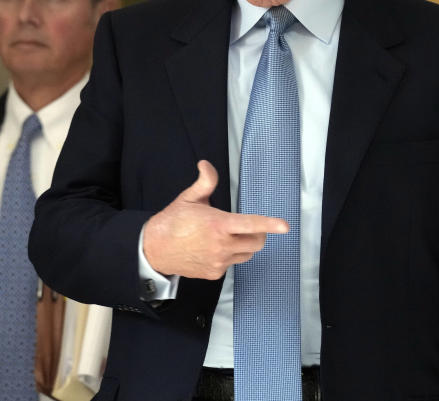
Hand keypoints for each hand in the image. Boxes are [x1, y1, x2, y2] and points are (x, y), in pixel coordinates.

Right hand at [142, 160, 289, 278]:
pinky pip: (233, 264)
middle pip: (257, 242)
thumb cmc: (172, 222)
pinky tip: (215, 248)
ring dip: (245, 245)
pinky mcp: (215, 273)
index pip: (251, 224)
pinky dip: (230, 256)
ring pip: (247, 254)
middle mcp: (221, 245)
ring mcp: (219, 261)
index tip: (285, 226)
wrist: (154, 250)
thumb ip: (205, 182)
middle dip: (259, 233)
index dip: (270, 224)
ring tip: (227, 237)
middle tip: (248, 226)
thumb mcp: (189, 198)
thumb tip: (207, 165)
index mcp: (218, 224)